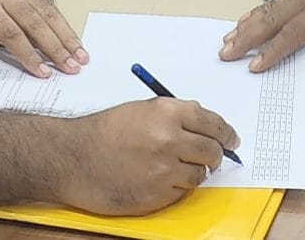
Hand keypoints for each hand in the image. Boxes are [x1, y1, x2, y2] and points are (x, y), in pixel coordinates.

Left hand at [0, 0, 84, 76]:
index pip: (10, 32)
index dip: (28, 53)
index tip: (42, 72)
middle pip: (35, 21)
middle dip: (56, 47)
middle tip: (71, 67)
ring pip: (47, 12)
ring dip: (66, 35)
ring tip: (81, 56)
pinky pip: (49, 5)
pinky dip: (63, 23)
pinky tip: (74, 40)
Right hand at [54, 98, 239, 215]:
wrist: (72, 158)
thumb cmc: (102, 133)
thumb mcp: (140, 110)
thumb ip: (174, 115)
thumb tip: (205, 126)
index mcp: (167, 112)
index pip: (213, 123)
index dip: (226, 133)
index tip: (232, 140)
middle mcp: (169, 139)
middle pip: (212, 151)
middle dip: (215, 156)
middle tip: (211, 158)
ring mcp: (164, 170)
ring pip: (199, 175)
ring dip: (192, 173)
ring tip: (170, 168)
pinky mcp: (156, 195)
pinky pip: (180, 193)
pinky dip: (174, 188)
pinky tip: (155, 180)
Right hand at [218, 0, 304, 72]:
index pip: (293, 33)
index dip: (272, 51)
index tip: (254, 66)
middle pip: (271, 20)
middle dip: (246, 38)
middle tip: (225, 53)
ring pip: (269, 8)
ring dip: (247, 25)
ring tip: (227, 39)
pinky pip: (276, 1)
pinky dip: (258, 12)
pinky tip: (249, 19)